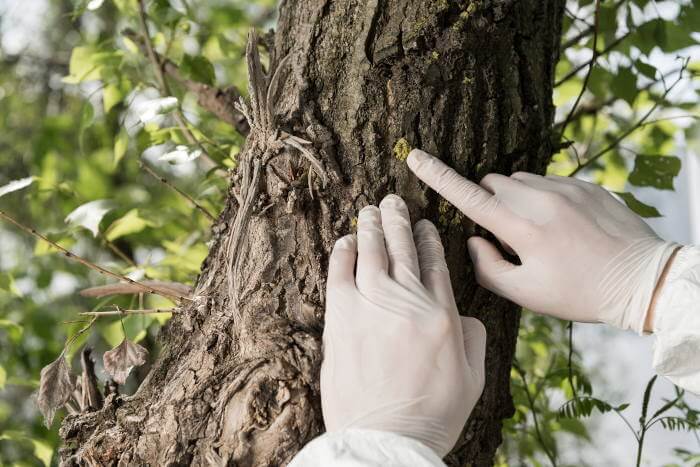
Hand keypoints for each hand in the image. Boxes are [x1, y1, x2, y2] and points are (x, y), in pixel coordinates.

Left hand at [322, 194, 486, 456]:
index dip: (428, 238)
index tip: (424, 223)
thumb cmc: (433, 414)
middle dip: (398, 220)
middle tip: (394, 201)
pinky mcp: (341, 318)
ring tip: (370, 209)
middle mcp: (406, 301)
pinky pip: (340, 273)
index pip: (435, 262)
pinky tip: (346, 240)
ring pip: (371, 252)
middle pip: (402, 248)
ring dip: (371, 226)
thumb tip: (462, 314)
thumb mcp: (473, 379)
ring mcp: (370, 306)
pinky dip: (343, 252)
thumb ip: (473, 338)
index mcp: (441, 314)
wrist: (385, 438)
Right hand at [407, 149, 678, 332]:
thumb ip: (488, 267)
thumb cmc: (580, 293)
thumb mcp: (527, 294)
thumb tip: (474, 240)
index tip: (415, 156)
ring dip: (515, 199)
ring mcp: (566, 188)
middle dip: (488, 202)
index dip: (438, 176)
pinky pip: (547, 182)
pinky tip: (563, 227)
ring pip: (519, 181)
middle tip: (507, 237)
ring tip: (539, 233)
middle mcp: (542, 200)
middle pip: (493, 184)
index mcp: (523, 228)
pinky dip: (542, 199)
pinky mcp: (586, 184)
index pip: (469, 196)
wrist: (642, 280)